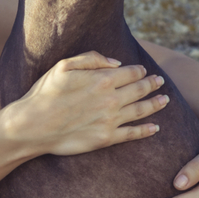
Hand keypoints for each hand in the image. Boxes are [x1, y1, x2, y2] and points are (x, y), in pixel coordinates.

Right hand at [6, 51, 167, 157]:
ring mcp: (110, 121)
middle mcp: (111, 100)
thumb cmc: (45, 93)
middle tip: (160, 82)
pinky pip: (132, 134)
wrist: (34, 125)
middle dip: (152, 85)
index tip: (144, 71)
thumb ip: (92, 59)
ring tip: (165, 100)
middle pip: (140, 90)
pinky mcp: (106, 138)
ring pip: (140, 111)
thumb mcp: (64, 65)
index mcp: (102, 80)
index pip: (130, 73)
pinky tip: (155, 128)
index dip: (139, 71)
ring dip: (155, 105)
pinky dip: (146, 130)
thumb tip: (117, 63)